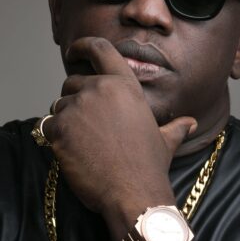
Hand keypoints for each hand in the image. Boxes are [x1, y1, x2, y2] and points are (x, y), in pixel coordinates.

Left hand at [42, 37, 196, 239]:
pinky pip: (47, 126)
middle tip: (86, 124)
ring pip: (59, 106)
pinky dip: (55, 137)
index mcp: (125, 85)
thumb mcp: (165, 140)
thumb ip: (175, 127)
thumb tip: (191, 124)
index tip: (73, 52)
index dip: (83, 46)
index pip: (100, 49)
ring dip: (66, 120)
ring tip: (84, 143)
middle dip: (75, 99)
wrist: (133, 194)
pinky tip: (72, 152)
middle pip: (72, 82)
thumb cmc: (150, 166)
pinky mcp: (60, 129)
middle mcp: (100, 89)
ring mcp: (78, 108)